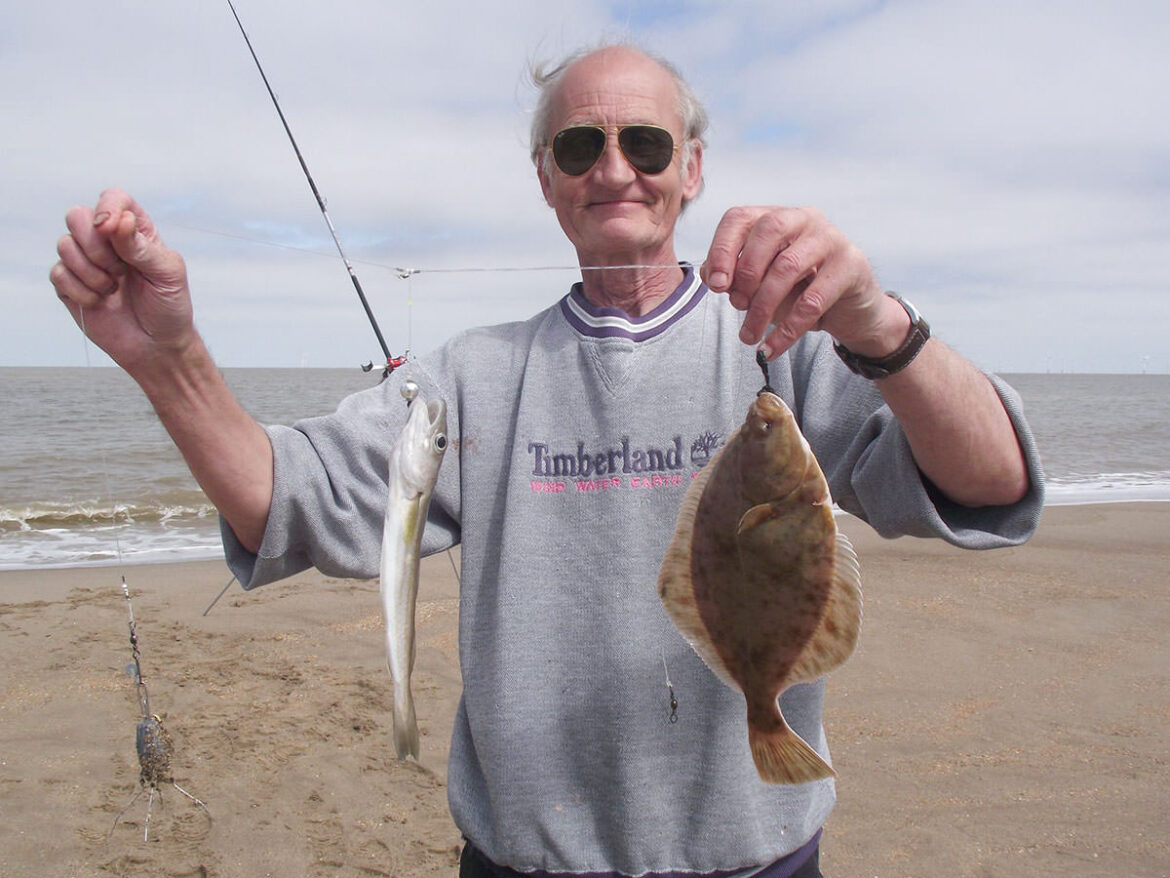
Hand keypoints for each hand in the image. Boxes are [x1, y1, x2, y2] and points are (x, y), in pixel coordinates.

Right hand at [50, 188, 194, 370]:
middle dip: (96, 246)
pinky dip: (81, 291)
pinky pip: (58, 274)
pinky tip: (100, 301)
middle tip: (119, 270)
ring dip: (91, 272)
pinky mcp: (70, 285)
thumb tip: (120, 220)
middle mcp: (107, 242)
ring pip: (64, 245)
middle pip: (77, 216)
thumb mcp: (168, 273)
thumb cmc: (169, 306)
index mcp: (135, 231)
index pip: (113, 198)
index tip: (111, 229)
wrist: (157, 345)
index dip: (108, 208)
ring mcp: (85, 262)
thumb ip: (142, 245)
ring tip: (113, 289)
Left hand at [700, 206, 899, 358]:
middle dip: (746, 272)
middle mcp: (804, 219)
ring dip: (762, 308)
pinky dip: (787, 329)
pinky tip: (772, 348)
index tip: (715, 285)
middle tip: (738, 306)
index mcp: (775, 217)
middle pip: (768, 231)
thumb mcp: (761, 283)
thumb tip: (710, 277)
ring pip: (788, 266)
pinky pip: (813, 300)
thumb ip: (733, 277)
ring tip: (749, 336)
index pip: (740, 218)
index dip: (722, 249)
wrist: (849, 309)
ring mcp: (830, 238)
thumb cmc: (798, 290)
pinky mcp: (850, 266)